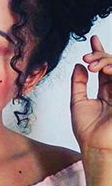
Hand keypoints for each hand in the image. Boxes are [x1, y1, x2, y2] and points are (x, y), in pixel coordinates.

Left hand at [70, 35, 111, 150]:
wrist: (95, 146)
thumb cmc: (86, 129)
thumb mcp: (78, 102)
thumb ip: (79, 83)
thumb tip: (79, 65)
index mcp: (106, 93)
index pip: (105, 69)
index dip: (99, 53)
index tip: (93, 39)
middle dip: (101, 57)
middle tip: (88, 58)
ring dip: (107, 62)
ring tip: (94, 64)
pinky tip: (104, 70)